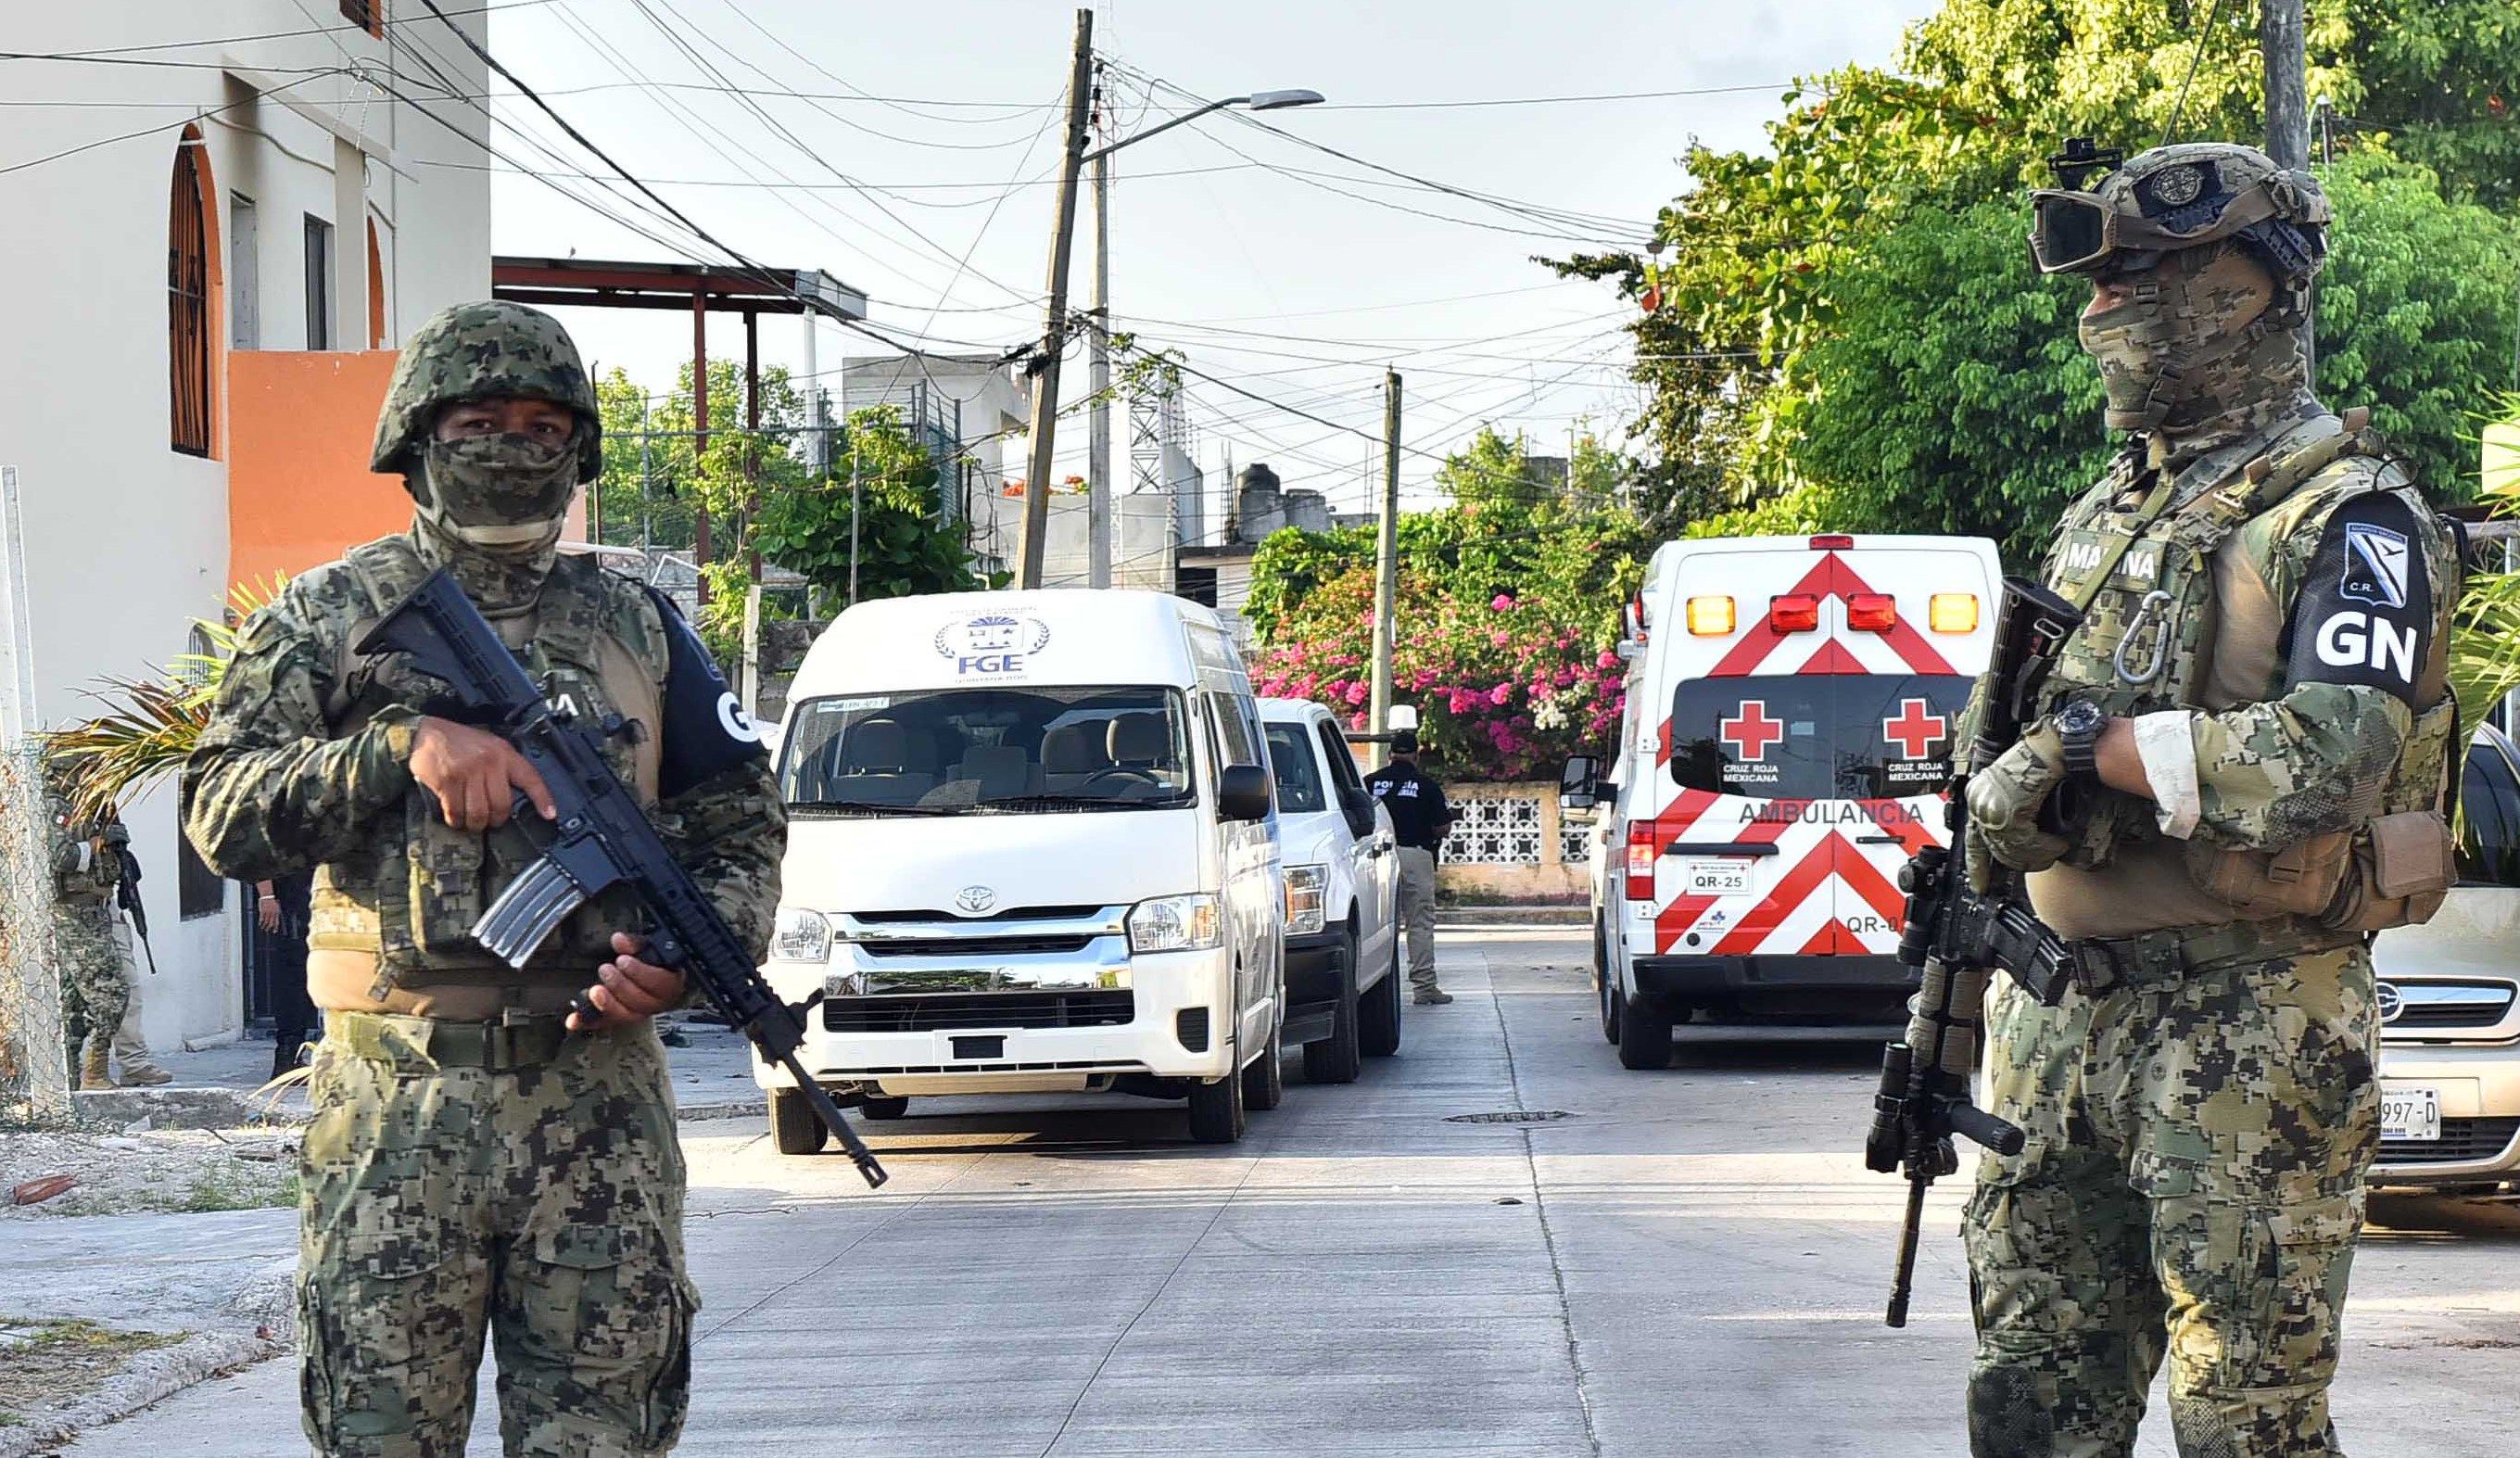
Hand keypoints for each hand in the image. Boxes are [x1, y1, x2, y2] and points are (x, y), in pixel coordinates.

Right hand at [257, 896, 281, 933]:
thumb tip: (276, 918)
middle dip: (269, 928)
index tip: (274, 931)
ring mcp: (268, 912)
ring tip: (262, 928)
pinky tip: (260, 924)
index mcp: (277, 913)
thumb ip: (276, 913)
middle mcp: (273, 913)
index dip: (275, 927)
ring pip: (266, 921)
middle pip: (271, 923)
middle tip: (267, 930)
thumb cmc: (272, 901)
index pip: (277, 922)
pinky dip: (261, 922)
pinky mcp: (263, 911)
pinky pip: (262, 918)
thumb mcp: (276, 907)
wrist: (268, 897)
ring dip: (264, 926)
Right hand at [408, 716, 555, 832]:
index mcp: (504, 753)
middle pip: (502, 805)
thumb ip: (504, 766)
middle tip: (492, 821)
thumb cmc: (460, 741)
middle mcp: (489, 762)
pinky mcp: (448, 782)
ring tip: (473, 823)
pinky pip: (456, 811)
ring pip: (479, 812)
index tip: (550, 814)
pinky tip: (456, 818)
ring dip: (476, 824)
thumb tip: (517, 795)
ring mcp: (468, 772)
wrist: (427, 733)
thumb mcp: (490, 745)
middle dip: (497, 820)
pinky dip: (456, 820)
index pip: (530, 778)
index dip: (542, 799)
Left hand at [569, 932, 686, 1031]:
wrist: (651, 975)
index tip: (623, 960)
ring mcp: (639, 1013)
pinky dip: (588, 1021)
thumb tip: (619, 940)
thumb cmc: (655, 961)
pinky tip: (573, 1021)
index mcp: (671, 982)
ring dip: (608, 1005)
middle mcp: (658, 1002)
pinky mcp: (620, 1019)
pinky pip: (605, 1023)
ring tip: (595, 991)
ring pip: (627, 1016)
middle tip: (607, 970)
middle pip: (642, 1002)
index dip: (640, 973)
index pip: (661, 983)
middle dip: (621, 986)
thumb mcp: (650, 947)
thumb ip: (636, 944)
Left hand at [1965, 723, 2071, 875]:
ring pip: (2009, 849)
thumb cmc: (2053, 769)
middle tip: (2045, 858)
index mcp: (1981, 795)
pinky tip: (2057, 843)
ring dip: (2038, 855)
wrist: (2066, 745)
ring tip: (2056, 847)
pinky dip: (2044, 848)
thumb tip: (2020, 850)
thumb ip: (2018, 823)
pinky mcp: (2007, 806)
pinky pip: (2023, 843)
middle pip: (1993, 849)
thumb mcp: (2028, 800)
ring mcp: (1991, 802)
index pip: (1972, 839)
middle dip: (2022, 860)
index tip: (1982, 886)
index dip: (1978, 865)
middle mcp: (1979, 798)